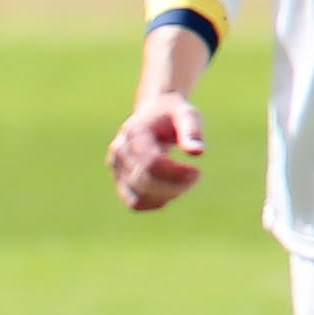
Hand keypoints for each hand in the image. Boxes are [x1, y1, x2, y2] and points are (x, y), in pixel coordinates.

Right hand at [108, 95, 207, 209]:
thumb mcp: (187, 115)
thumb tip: (198, 152)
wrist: (155, 111)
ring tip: (182, 182)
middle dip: (174, 186)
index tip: (197, 172)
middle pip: (144, 182)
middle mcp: (119, 150)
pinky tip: (171, 189)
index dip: (176, 174)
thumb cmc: (174, 114)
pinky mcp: (119, 179)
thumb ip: (192, 132)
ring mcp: (116, 167)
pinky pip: (135, 202)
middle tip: (194, 177)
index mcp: (134, 132)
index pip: (151, 164)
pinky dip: (156, 201)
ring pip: (139, 197)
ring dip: (166, 195)